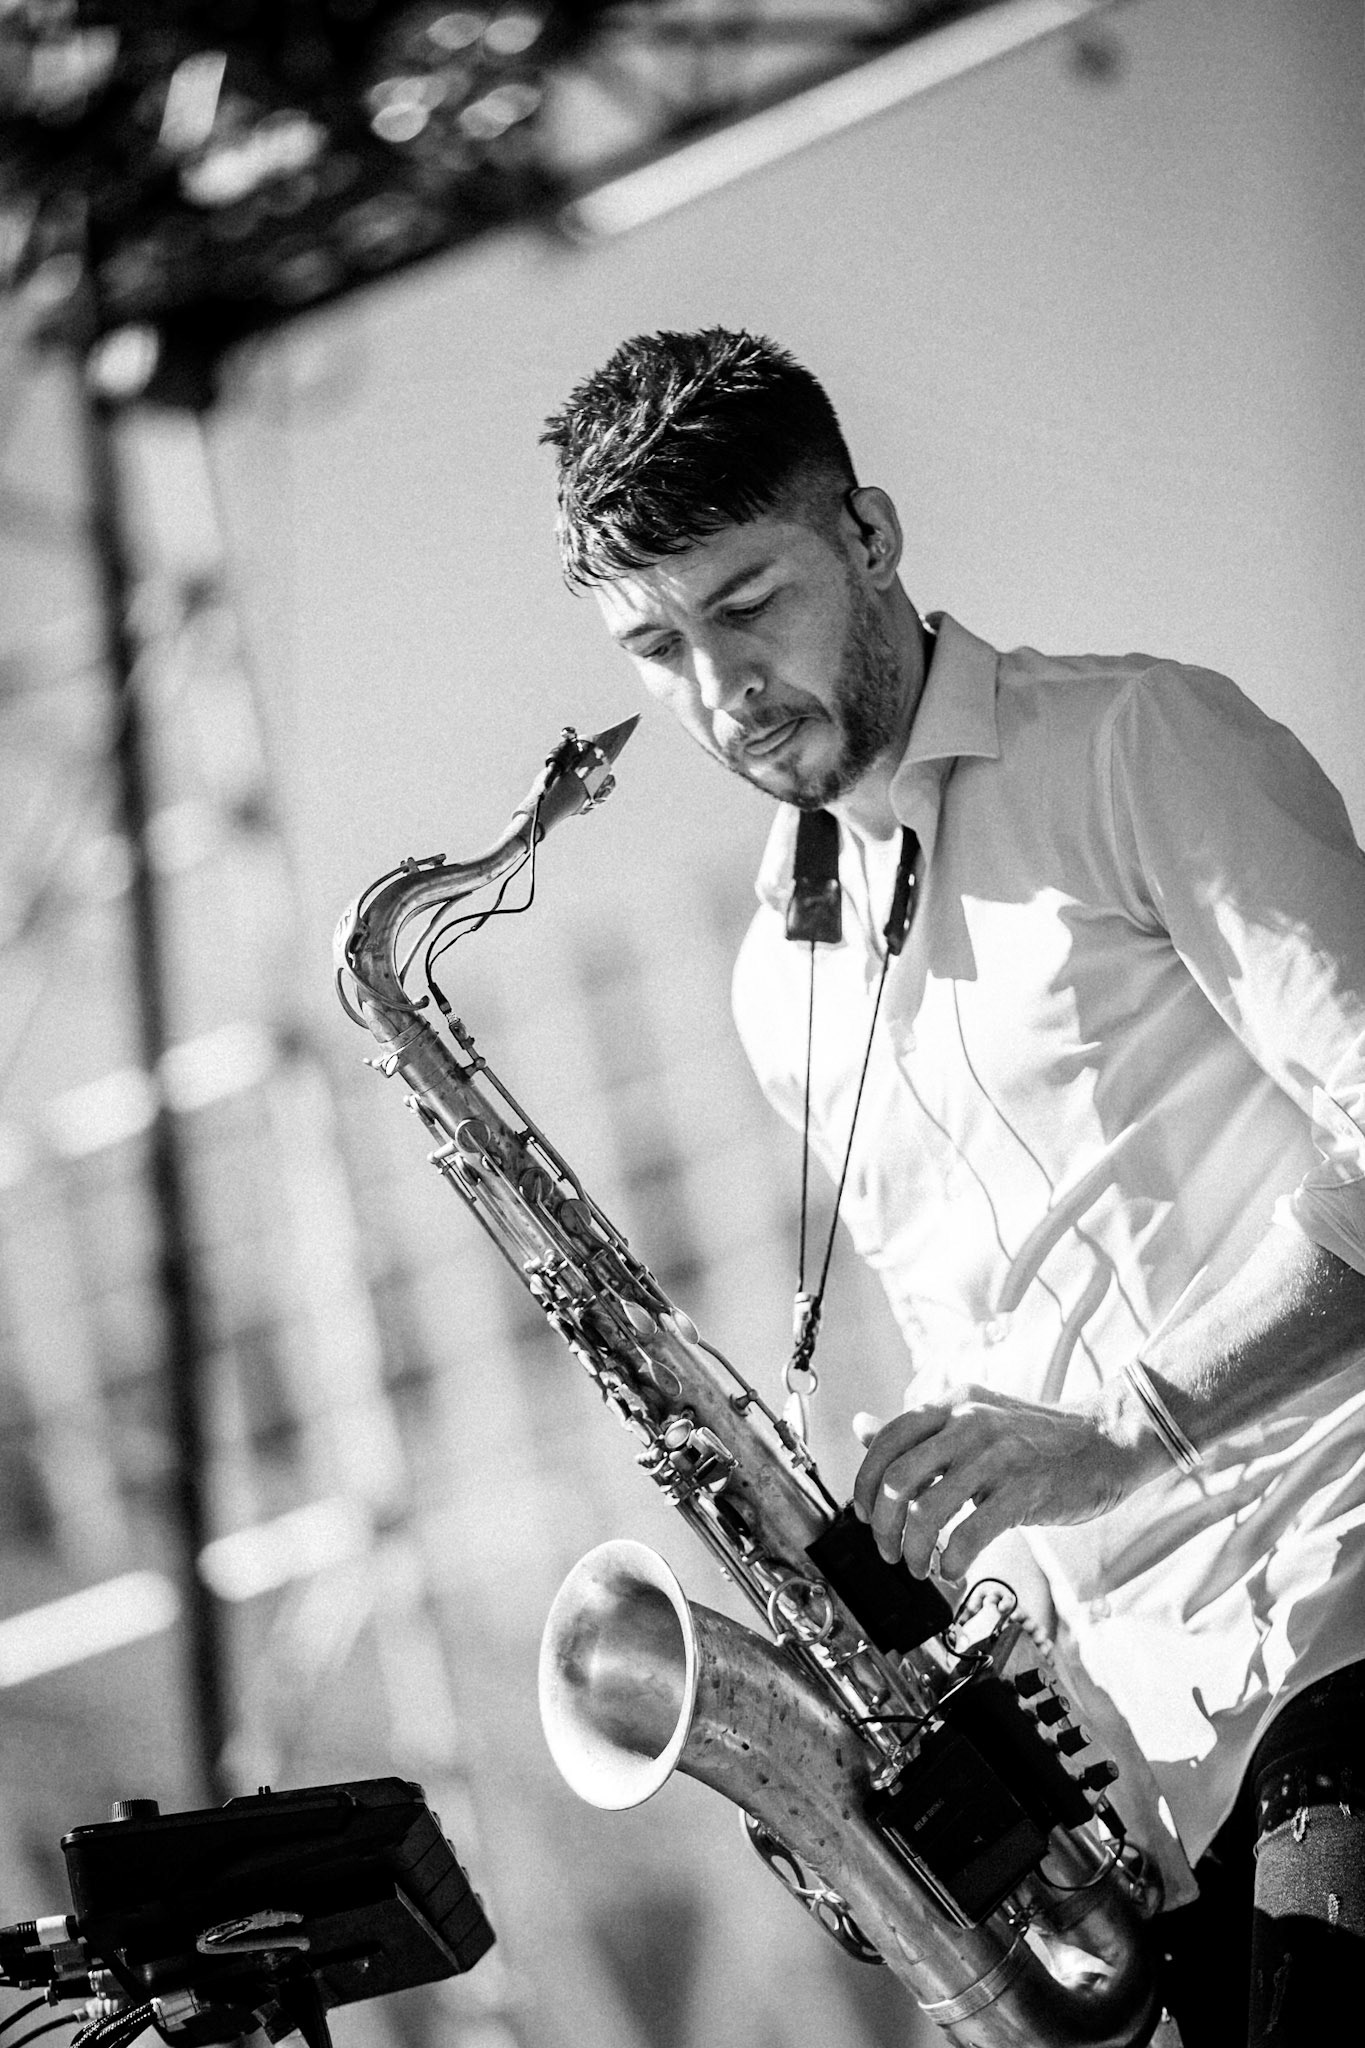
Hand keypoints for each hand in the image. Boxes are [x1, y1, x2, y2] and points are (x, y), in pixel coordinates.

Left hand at [851, 1386, 1150, 1583]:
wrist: (1105, 1441)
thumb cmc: (1035, 1438)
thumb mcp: (973, 1417)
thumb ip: (920, 1429)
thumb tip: (861, 1426)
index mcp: (953, 1404)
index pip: (887, 1439)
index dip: (865, 1482)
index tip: (866, 1514)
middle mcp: (970, 1423)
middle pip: (899, 1479)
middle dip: (885, 1526)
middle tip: (891, 1550)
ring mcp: (997, 1456)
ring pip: (929, 1510)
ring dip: (914, 1550)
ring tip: (920, 1566)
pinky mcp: (1024, 1490)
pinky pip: (970, 1532)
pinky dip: (951, 1560)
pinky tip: (951, 1569)